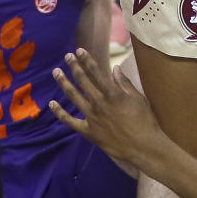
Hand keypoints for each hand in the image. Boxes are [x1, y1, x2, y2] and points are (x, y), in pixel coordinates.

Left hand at [51, 48, 165, 167]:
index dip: (87, 60)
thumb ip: (124, 83)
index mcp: (112, 93)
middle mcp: (99, 102)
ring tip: (56, 72)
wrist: (142, 147)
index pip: (96, 72)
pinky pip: (70, 121)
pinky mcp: (88, 131)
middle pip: (83, 80)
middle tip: (67, 57)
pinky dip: (60, 112)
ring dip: (64, 83)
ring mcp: (91, 117)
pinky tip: (52, 103)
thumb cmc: (144, 121)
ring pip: (73, 96)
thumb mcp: (138, 98)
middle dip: (74, 66)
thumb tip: (115, 69)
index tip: (79, 50)